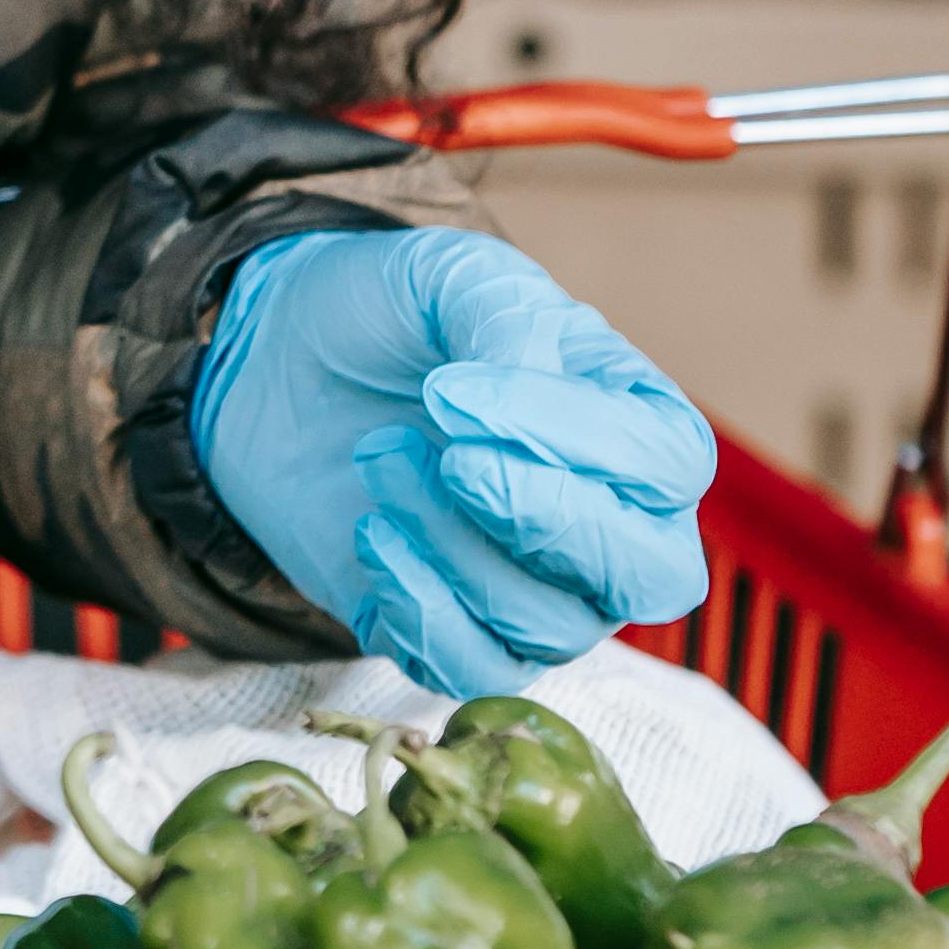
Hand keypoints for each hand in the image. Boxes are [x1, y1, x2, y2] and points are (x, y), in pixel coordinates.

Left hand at [193, 222, 713, 695]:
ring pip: (549, 625)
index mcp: (634, 423)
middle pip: (652, 577)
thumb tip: (520, 397)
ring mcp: (541, 591)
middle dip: (550, 522)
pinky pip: (476, 673)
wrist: (282, 361)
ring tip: (381, 456)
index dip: (572, 437)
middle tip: (454, 460)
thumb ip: (505, 320)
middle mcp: (610, 522)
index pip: (666, 464)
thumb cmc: (391, 315)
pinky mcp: (459, 634)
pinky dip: (420, 611)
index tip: (455, 392)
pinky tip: (371, 532)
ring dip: (450, 542)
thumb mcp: (448, 275)